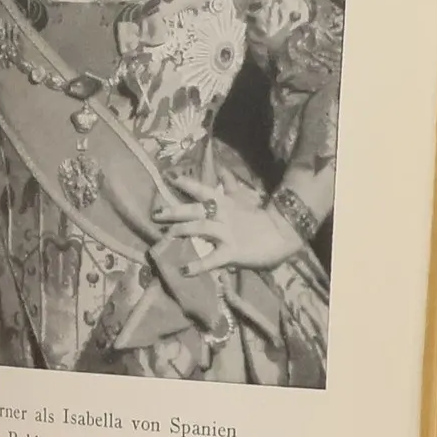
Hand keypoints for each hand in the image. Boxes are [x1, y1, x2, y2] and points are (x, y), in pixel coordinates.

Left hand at [155, 182, 304, 275]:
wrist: (282, 232)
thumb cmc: (260, 215)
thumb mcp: (243, 196)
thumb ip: (229, 183)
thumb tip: (220, 166)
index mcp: (224, 202)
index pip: (202, 189)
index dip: (186, 183)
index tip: (168, 177)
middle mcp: (221, 215)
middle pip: (194, 210)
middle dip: (173, 211)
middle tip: (154, 214)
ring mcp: (226, 233)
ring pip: (199, 228)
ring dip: (181, 231)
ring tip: (164, 236)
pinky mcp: (232, 251)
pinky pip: (213, 258)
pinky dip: (198, 265)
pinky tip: (184, 270)